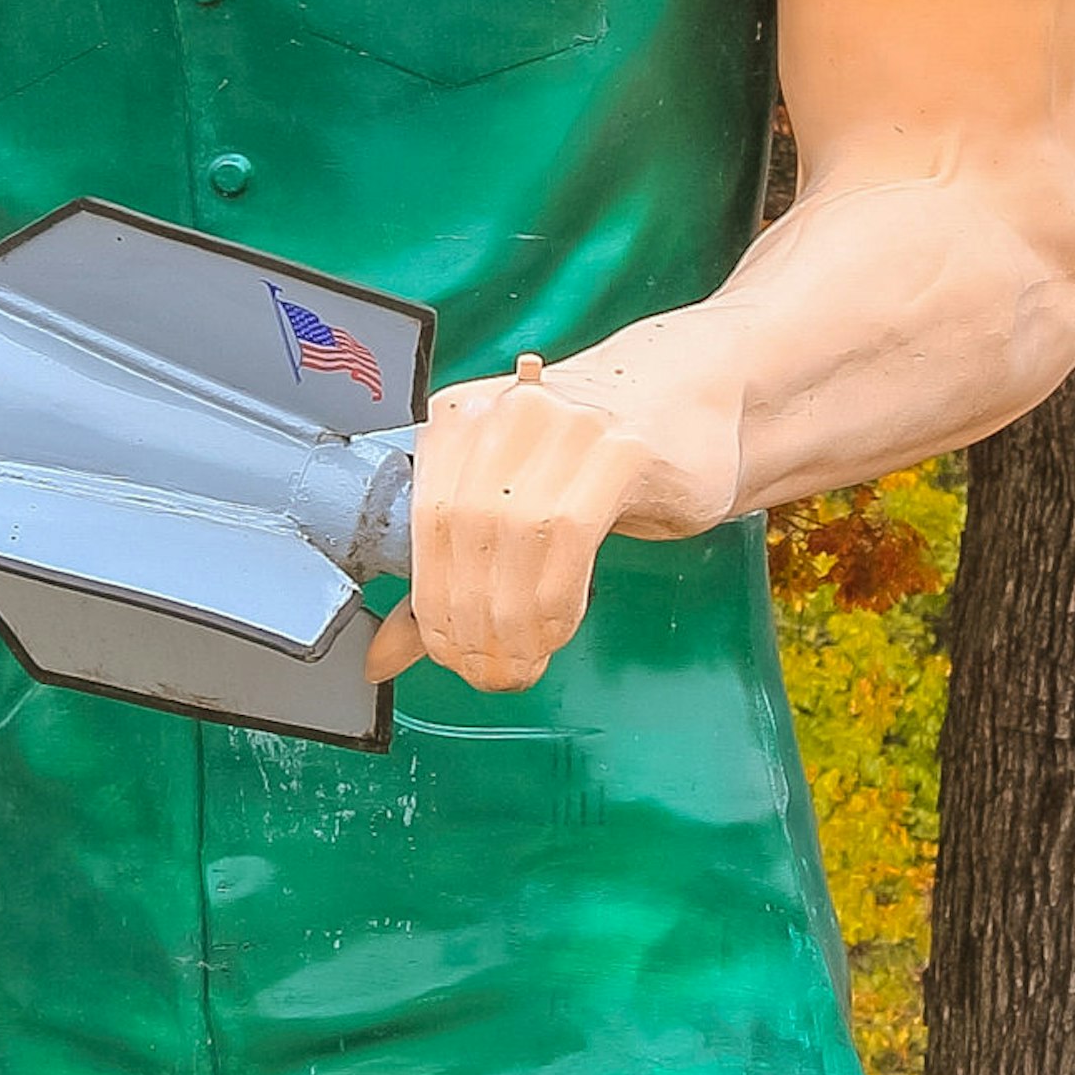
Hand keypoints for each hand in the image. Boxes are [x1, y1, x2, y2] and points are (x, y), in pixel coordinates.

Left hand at [371, 341, 745, 696]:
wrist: (692, 403)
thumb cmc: (598, 465)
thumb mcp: (516, 511)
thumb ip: (447, 578)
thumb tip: (383, 654)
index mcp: (459, 420)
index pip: (422, 521)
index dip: (428, 603)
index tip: (446, 654)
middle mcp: (504, 410)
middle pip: (464, 532)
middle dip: (470, 621)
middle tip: (487, 671)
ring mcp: (563, 420)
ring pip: (513, 535)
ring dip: (512, 620)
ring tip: (522, 662)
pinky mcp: (621, 445)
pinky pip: (569, 534)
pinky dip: (555, 598)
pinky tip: (557, 629)